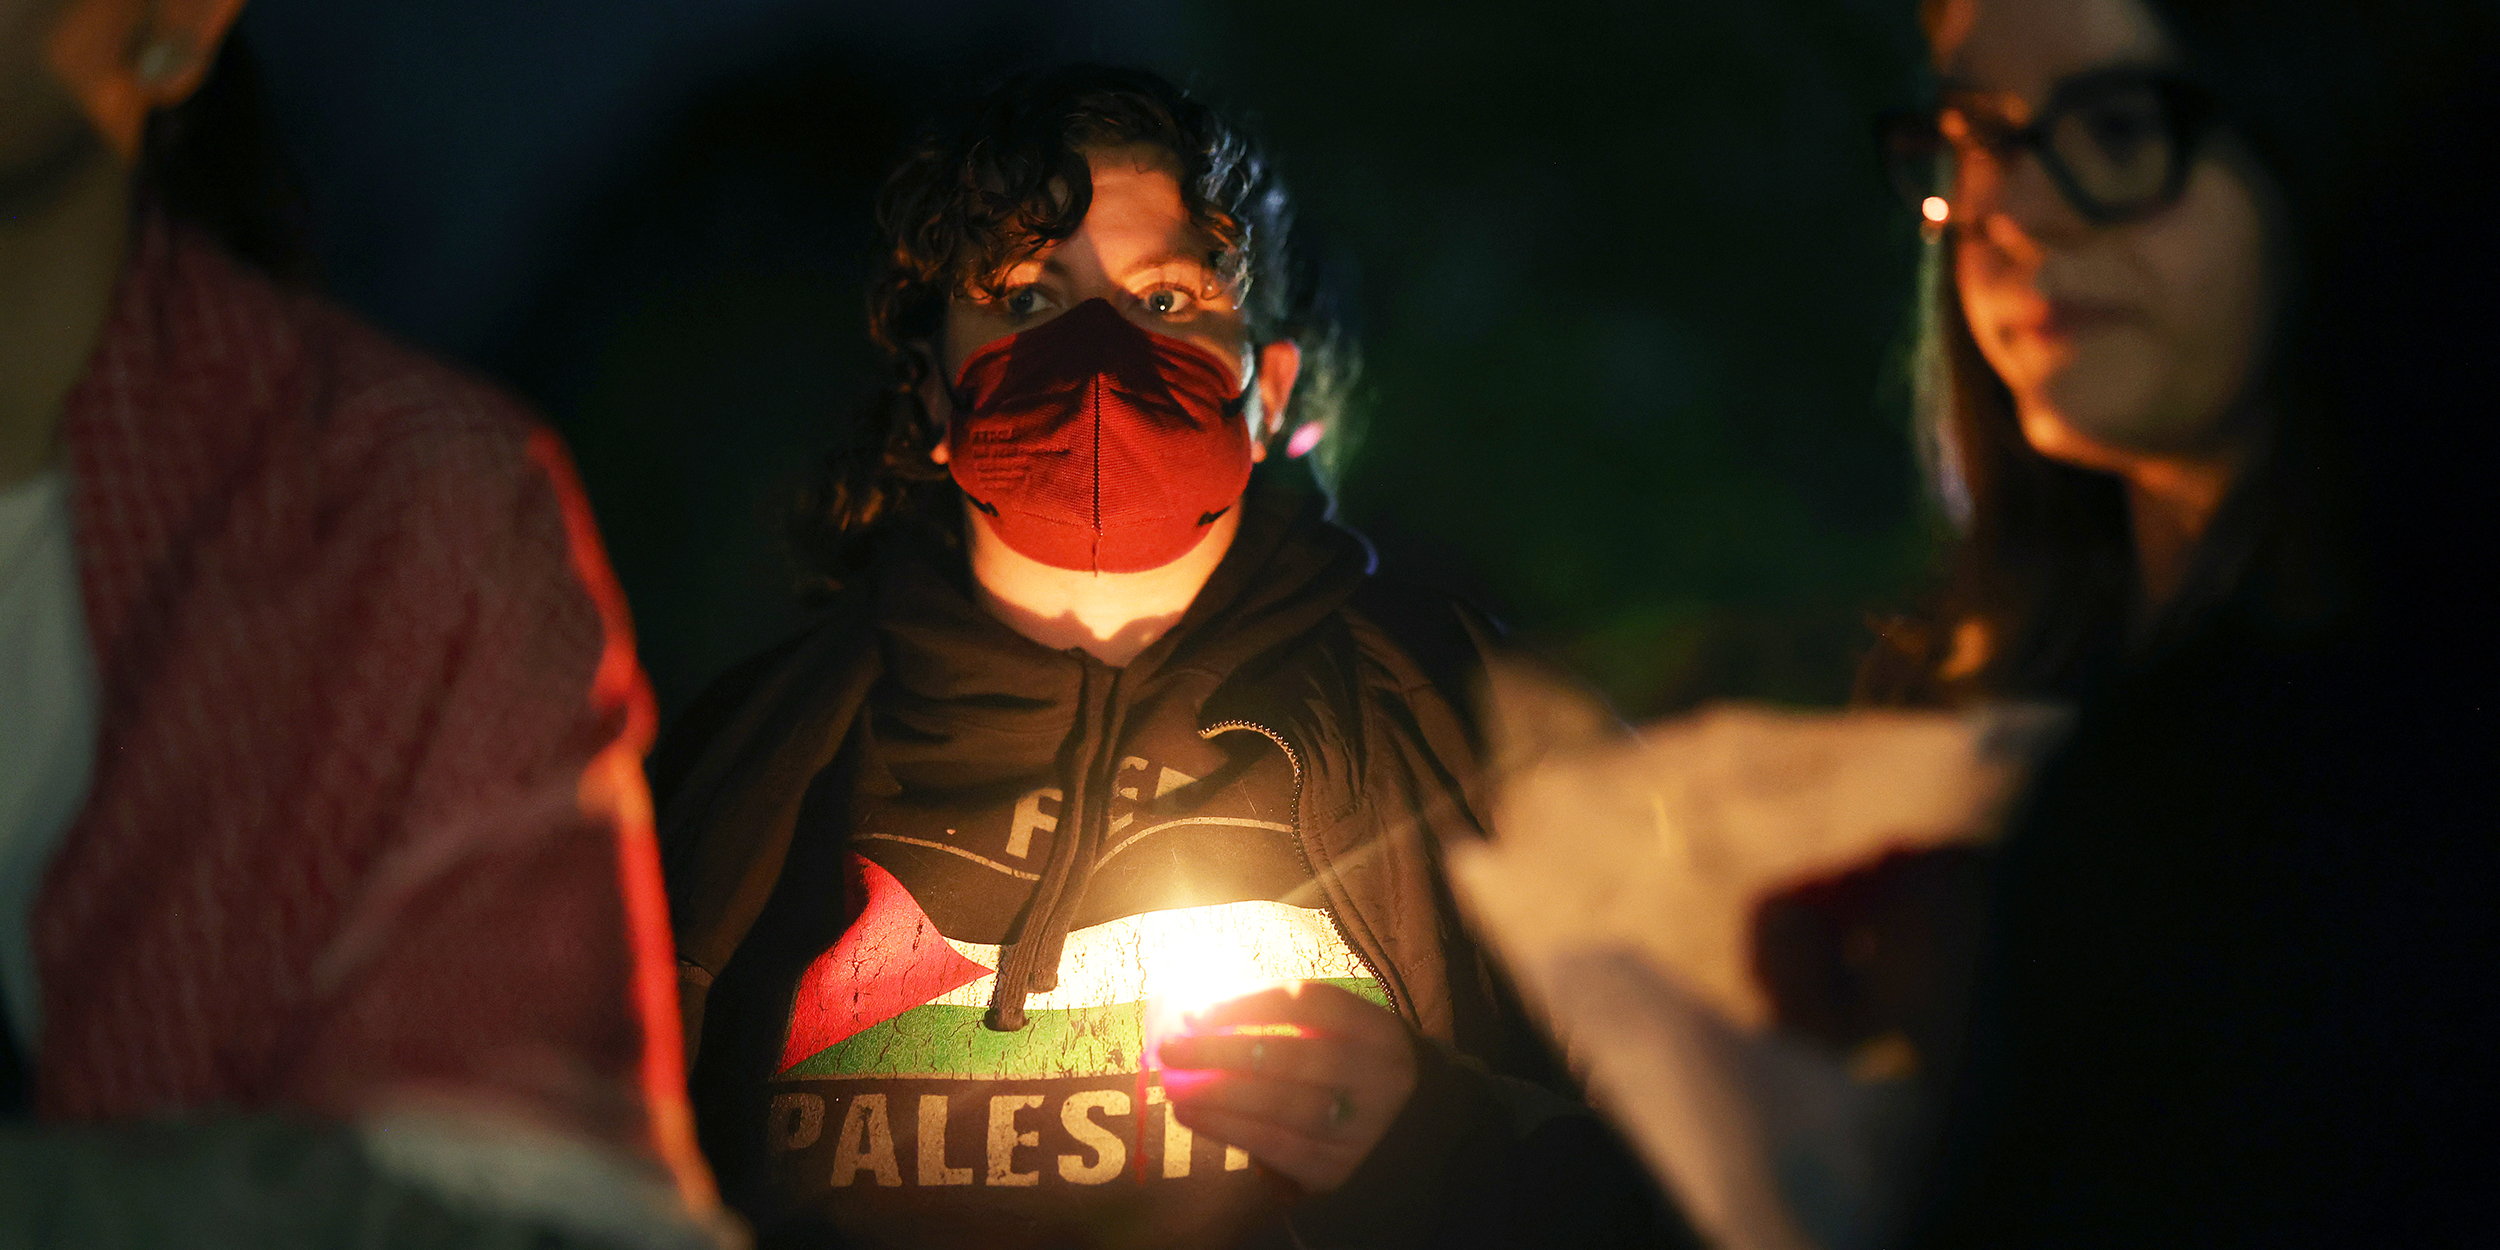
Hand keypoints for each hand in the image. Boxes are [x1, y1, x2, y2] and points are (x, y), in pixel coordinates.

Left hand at [1155, 982, 1417, 1192]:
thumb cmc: (1354, 1072)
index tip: (1200, 1008)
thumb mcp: (1345, 1037)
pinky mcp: (1336, 1169)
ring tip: (1173, 1083)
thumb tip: (1206, 1009)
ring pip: (1281, 1105)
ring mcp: (1360, 1128)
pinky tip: (1191, 1114)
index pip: (1314, 1005)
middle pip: (1294, 1057)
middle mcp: (1378, 1079)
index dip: (1252, 1003)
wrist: (1407, 1137)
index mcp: (1380, 1033)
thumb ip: (1290, 1020)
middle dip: (1225, 1049)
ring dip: (1219, 1092)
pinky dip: (1226, 1128)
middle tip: (1173, 1046)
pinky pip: (1274, 1146)